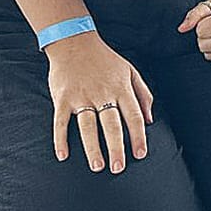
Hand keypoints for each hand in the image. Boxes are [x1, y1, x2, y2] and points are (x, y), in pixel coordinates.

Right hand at [45, 32, 153, 173]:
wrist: (74, 42)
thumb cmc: (105, 60)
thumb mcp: (130, 71)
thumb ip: (143, 94)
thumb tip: (150, 119)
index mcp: (121, 88)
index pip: (133, 116)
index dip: (138, 136)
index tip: (140, 154)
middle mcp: (102, 93)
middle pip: (111, 125)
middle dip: (116, 148)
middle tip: (118, 168)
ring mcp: (81, 96)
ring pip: (88, 126)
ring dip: (93, 147)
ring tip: (97, 166)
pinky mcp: (63, 98)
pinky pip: (60, 121)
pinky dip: (60, 138)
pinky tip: (63, 155)